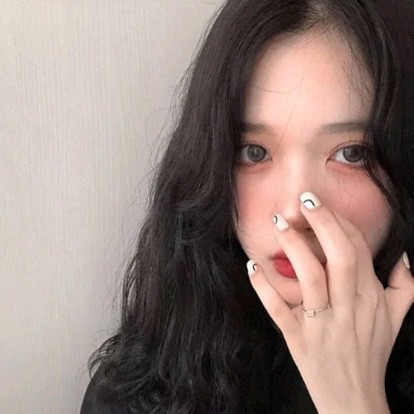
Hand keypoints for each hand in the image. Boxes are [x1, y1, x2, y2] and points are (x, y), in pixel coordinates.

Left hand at [247, 192, 413, 413]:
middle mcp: (349, 307)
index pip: (357, 249)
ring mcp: (323, 324)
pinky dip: (264, 287)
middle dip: (323, 223)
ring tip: (279, 223)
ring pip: (310, 278)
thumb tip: (403, 256)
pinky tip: (252, 266)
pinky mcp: (298, 339)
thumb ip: (404, 286)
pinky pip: (279, 310)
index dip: (339, 222)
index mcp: (370, 297)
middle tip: (305, 198)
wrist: (354, 400)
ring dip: (294, 247)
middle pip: (340, 257)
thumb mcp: (396, 319)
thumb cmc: (370, 353)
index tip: (320, 204)